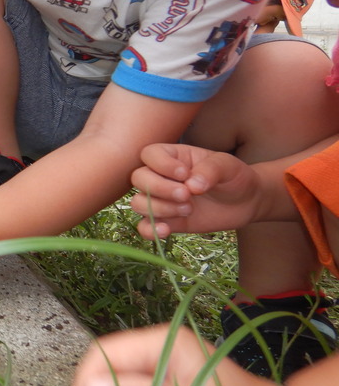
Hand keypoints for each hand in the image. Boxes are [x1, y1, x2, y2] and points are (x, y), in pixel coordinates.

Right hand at [130, 143, 259, 238]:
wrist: (247, 202)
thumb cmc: (235, 177)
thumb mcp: (228, 165)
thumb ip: (210, 170)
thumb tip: (192, 185)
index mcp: (174, 157)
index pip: (149, 154)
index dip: (161, 164)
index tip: (185, 174)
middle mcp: (162, 176)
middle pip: (139, 178)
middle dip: (159, 188)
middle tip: (187, 196)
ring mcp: (163, 199)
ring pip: (138, 203)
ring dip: (160, 208)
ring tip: (189, 210)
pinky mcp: (168, 221)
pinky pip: (145, 227)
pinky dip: (150, 230)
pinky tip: (167, 230)